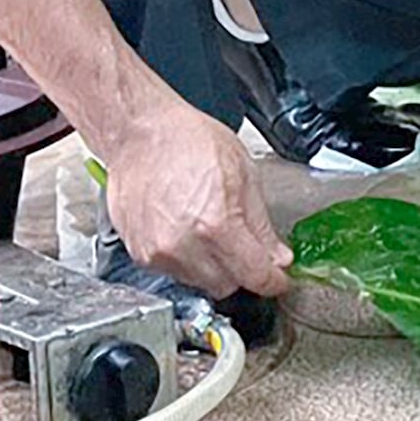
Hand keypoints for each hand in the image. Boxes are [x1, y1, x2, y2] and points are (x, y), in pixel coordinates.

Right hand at [105, 105, 292, 298]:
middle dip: (243, 270)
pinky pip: (176, 273)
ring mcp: (159, 254)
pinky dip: (189, 261)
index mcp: (216, 225)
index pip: (254, 275)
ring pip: (202, 283)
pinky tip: (188, 230)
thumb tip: (277, 257)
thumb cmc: (188, 143)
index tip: (279, 279)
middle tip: (247, 246)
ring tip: (210, 229)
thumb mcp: (244, 174)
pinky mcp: (141, 256)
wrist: (140, 135)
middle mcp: (185, 247)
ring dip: (215, 267)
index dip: (274, 281)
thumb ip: (261, 224)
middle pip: (228, 285)